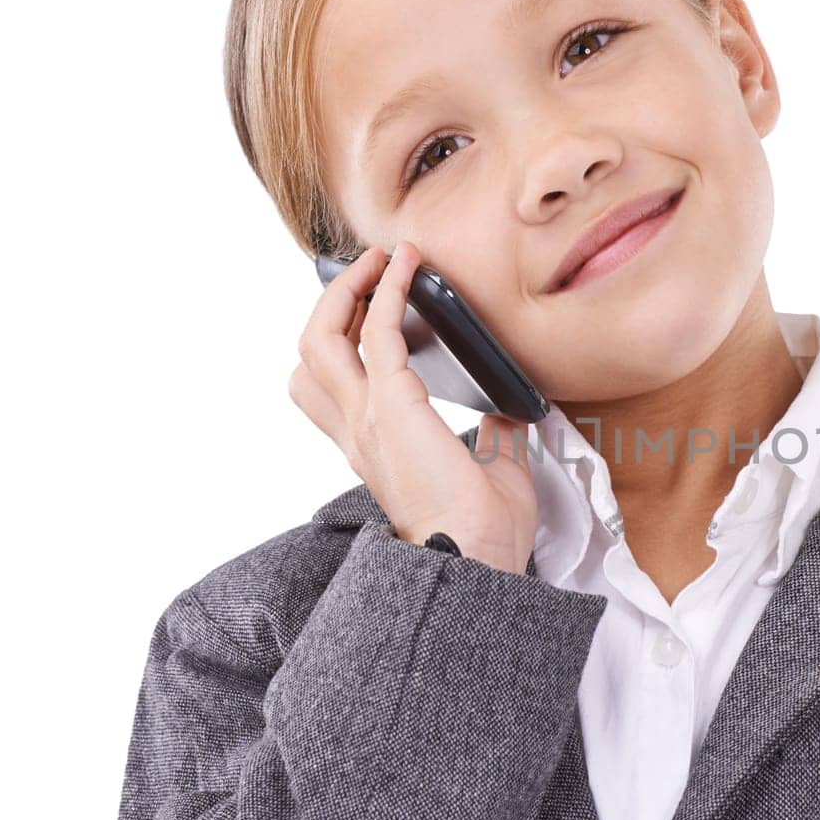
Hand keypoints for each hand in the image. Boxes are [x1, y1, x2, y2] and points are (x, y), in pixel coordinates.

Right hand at [288, 240, 539, 574]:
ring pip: (320, 338)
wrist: (479, 559)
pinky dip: (391, 290)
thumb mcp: (490, 473)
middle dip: (332, 305)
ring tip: (382, 260)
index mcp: (375, 449)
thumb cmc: (486, 533)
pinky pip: (378, 331)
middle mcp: (359, 431)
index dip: (339, 343)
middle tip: (369, 272)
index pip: (329, 389)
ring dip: (348, 290)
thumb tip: (509, 412)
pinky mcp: (392, 405)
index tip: (368, 308)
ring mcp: (368, 417)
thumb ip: (492, 439)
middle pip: (309, 355)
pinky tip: (409, 266)